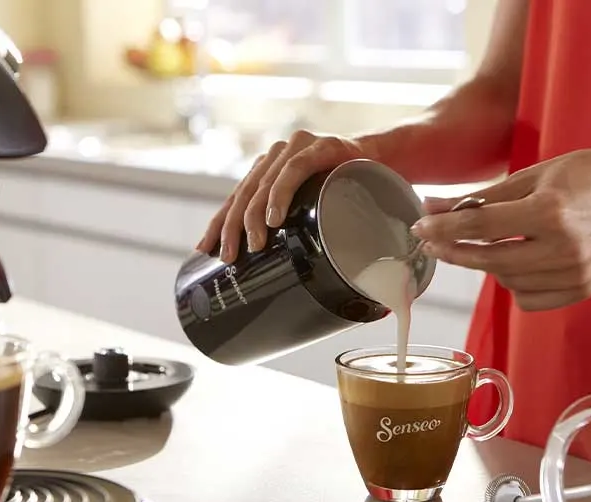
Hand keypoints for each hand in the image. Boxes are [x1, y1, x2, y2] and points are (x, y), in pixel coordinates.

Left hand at [197, 130, 368, 261]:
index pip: (237, 197)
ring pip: (264, 184)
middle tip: (229, 257)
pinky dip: (281, 195)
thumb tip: (275, 266)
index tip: (204, 248)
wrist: (387, 159)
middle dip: (232, 226)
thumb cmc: (347, 188)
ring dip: (254, 217)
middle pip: (245, 193)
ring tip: (253, 245)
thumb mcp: (313, 207)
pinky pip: (294, 171)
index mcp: (269, 169)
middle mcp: (277, 155)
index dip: (219, 222)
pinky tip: (273, 218)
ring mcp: (297, 147)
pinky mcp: (320, 147)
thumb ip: (292, 221)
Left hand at [411, 148, 590, 310]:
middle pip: (490, 259)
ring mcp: (574, 274)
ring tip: (498, 242)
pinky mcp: (581, 289)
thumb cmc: (580, 177)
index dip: (444, 229)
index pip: (481, 226)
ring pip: (506, 281)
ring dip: (489, 264)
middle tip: (434, 242)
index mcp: (549, 211)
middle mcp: (563, 248)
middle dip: (456, 251)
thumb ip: (478, 199)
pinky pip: (527, 298)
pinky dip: (514, 283)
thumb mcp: (528, 177)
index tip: (420, 227)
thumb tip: (431, 207)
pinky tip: (521, 261)